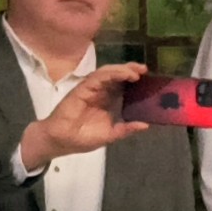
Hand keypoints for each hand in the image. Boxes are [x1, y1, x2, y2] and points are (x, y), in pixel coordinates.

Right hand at [16, 65, 148, 171]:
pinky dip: (111, 74)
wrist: (61, 140)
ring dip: (123, 70)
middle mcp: (103, 92)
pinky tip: (122, 75)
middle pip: (118, 75)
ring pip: (109, 72)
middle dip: (132, 70)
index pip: (124, 85)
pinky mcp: (83, 88)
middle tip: (145, 70)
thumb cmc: (83, 138)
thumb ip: (126, 129)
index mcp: (110, 100)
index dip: (136, 80)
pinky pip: (98, 77)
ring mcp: (93, 88)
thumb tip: (146, 125)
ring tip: (136, 72)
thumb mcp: (110, 135)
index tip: (150, 79)